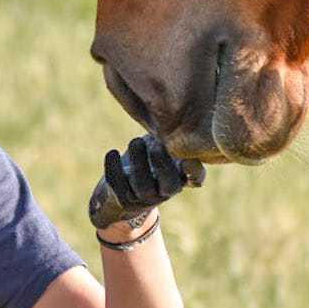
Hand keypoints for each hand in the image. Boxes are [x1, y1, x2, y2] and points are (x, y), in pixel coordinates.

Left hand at [89, 134, 203, 230]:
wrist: (120, 193)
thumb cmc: (147, 159)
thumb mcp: (162, 145)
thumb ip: (170, 134)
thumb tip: (175, 106)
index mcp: (180, 175)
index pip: (196, 178)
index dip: (195, 172)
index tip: (187, 162)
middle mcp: (165, 191)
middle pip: (169, 185)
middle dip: (162, 163)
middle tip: (155, 143)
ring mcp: (143, 198)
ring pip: (142, 186)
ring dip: (138, 162)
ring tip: (135, 142)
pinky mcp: (122, 200)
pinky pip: (117, 188)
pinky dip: (114, 169)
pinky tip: (113, 152)